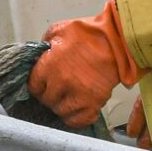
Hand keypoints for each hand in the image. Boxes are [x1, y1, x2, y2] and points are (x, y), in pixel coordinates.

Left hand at [29, 1, 142, 129]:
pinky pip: (79, 120)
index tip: (42, 84)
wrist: (118, 40)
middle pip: (46, 100)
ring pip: (60, 112)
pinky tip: (77, 108)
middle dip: (49, 95)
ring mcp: (78, 95)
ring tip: (67, 99)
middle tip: (55, 90)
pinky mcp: (94, 103)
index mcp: (50, 64)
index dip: (37, 85)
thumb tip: (40, 55)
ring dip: (62, 106)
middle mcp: (62, 83)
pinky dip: (76, 117)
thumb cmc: (89, 33)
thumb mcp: (59, 30)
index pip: (33, 86)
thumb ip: (45, 45)